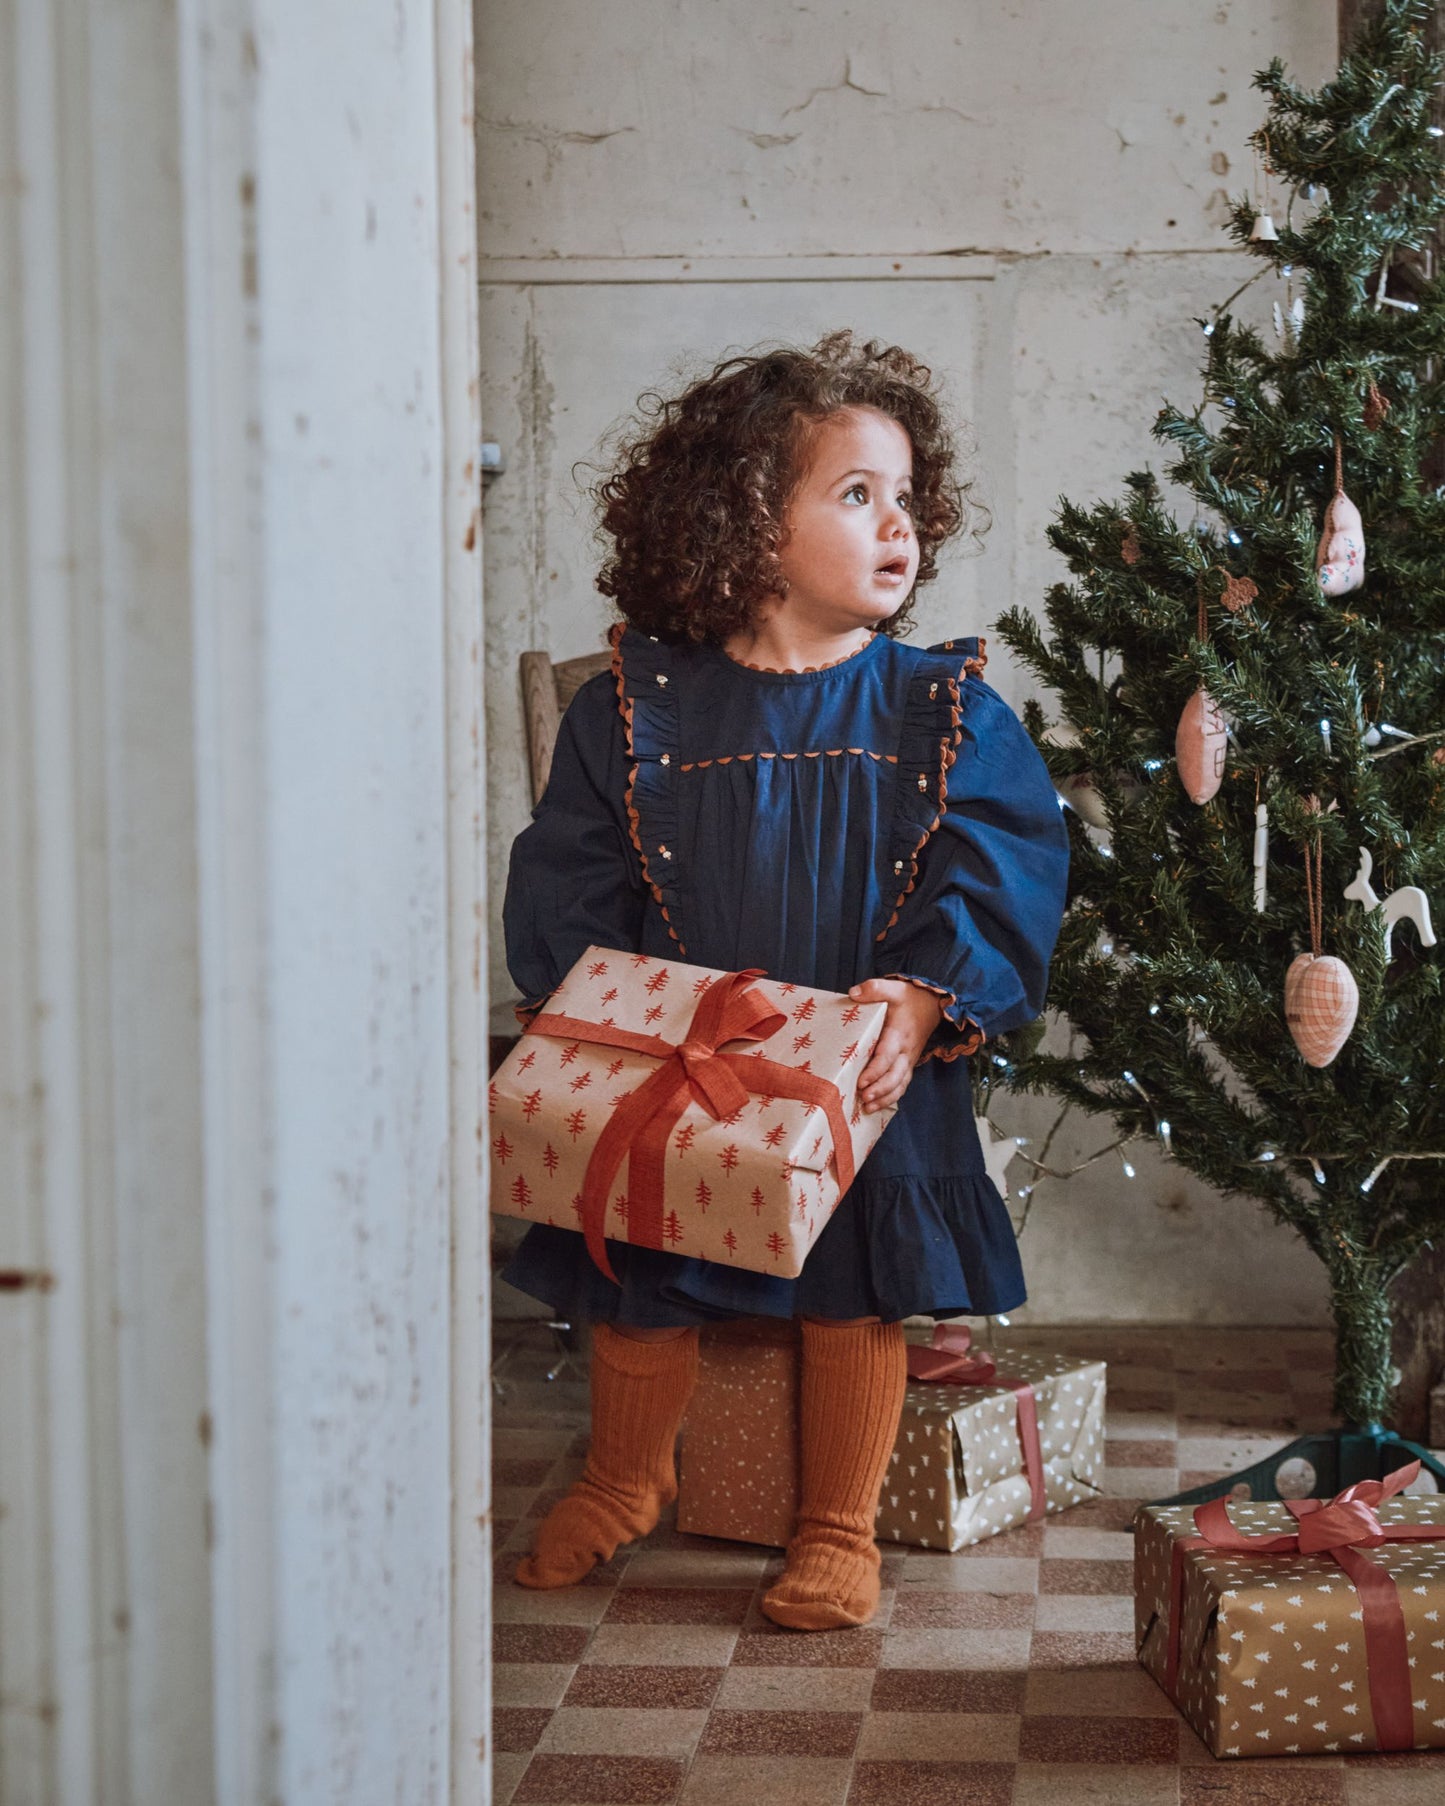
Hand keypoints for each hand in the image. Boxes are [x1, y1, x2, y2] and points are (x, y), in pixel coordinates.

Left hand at [849, 978, 946, 1113]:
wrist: (933, 1005)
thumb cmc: (910, 998)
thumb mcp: (893, 988)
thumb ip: (874, 989)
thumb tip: (853, 994)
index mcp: (899, 1034)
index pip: (887, 1056)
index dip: (875, 1071)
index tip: (861, 1081)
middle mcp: (906, 1051)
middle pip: (895, 1076)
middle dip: (879, 1090)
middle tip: (862, 1099)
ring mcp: (909, 1060)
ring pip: (900, 1084)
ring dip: (885, 1098)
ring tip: (867, 1108)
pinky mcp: (908, 1065)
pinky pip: (902, 1085)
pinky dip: (891, 1097)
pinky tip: (876, 1106)